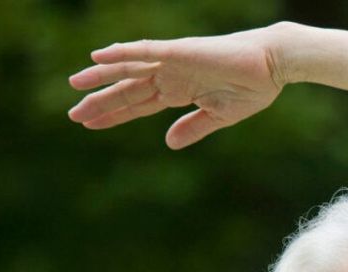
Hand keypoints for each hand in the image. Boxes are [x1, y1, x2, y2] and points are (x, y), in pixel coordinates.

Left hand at [68, 26, 287, 148]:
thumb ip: (193, 127)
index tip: (90, 124)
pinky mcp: (180, 51)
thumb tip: (169, 143)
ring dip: (101, 76)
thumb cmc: (253, 88)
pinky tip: (100, 57)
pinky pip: (145, 51)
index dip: (114, 114)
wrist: (274, 66)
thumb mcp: (220, 116)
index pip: (138, 104)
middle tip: (73, 114)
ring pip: (129, 68)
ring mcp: (172, 62)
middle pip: (127, 89)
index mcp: (179, 91)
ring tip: (75, 84)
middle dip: (100, 101)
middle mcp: (170, 75)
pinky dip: (122, 53)